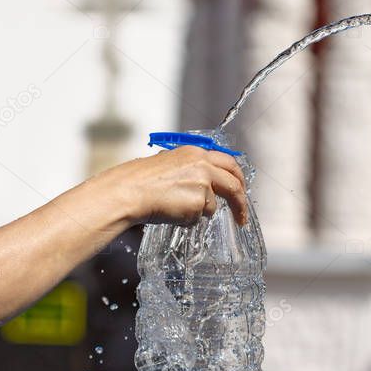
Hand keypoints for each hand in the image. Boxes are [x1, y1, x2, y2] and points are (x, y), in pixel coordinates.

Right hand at [101, 146, 249, 225]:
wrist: (128, 191)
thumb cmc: (141, 181)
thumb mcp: (169, 165)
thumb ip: (191, 170)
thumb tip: (206, 182)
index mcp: (195, 153)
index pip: (228, 162)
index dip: (237, 177)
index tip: (240, 188)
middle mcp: (203, 164)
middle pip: (234, 182)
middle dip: (240, 200)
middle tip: (241, 213)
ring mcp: (203, 182)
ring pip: (213, 203)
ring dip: (199, 211)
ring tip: (175, 208)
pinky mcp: (199, 200)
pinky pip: (200, 216)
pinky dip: (188, 218)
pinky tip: (172, 212)